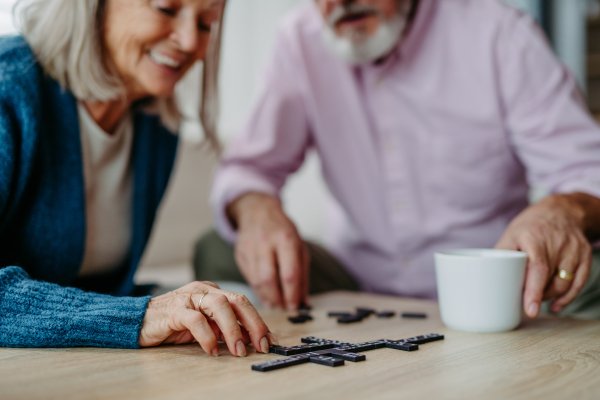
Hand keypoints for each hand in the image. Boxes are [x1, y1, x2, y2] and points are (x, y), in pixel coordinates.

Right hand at [139, 281, 278, 355]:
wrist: (138, 322)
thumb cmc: (173, 324)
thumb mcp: (205, 326)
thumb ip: (225, 329)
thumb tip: (251, 340)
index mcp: (213, 291)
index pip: (242, 303)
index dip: (259, 322)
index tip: (270, 340)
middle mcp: (204, 290)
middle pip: (237, 300)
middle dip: (253, 323)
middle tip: (261, 345)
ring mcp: (189, 297)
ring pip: (219, 306)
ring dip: (233, 330)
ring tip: (239, 350)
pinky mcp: (174, 310)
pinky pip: (195, 320)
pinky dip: (207, 336)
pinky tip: (212, 350)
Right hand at [227, 192, 309, 309]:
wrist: (257, 211)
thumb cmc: (283, 231)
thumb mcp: (299, 246)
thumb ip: (302, 275)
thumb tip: (305, 302)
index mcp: (286, 239)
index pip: (289, 274)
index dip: (292, 294)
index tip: (295, 306)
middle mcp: (266, 243)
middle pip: (269, 280)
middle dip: (277, 299)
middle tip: (284, 308)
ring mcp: (250, 248)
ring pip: (256, 281)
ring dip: (267, 297)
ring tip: (275, 304)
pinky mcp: (239, 254)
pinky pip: (248, 278)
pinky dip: (257, 289)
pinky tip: (265, 293)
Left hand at [495, 194, 592, 317]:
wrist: (562, 211)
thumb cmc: (531, 226)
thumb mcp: (512, 234)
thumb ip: (501, 254)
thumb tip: (487, 275)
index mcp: (534, 236)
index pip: (537, 267)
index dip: (533, 290)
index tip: (530, 308)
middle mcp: (557, 242)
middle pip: (550, 279)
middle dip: (538, 296)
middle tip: (526, 302)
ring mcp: (574, 249)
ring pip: (564, 284)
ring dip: (550, 296)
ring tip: (538, 298)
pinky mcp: (585, 255)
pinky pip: (579, 282)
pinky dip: (567, 297)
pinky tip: (556, 304)